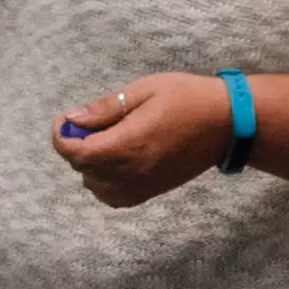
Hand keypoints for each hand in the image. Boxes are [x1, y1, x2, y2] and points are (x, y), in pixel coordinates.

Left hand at [53, 74, 236, 208]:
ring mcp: (142, 186)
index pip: (77, 153)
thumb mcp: (144, 90)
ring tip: (103, 141)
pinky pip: (113, 198)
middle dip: (76, 146)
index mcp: (128, 145)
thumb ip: (106, 108)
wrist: (227, 124)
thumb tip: (73, 118)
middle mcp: (131, 172)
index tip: (63, 121)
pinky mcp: (151, 192)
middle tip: (87, 122)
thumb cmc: (187, 98)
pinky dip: (104, 183)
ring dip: (89, 165)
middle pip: (83, 169)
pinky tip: (114, 162)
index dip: (61, 137)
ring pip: (95, 186)